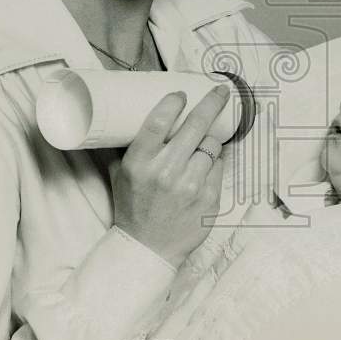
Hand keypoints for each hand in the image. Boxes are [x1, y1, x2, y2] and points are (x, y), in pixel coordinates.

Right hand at [110, 86, 228, 268]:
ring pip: (212, 146)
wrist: (149, 248)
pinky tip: (203, 167)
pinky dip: (214, 163)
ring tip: (200, 146)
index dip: (174, 102)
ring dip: (209, 141)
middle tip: (221, 91)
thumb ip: (125, 146)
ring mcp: (190, 186)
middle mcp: (166, 172)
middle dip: (212, 102)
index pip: (159, 121)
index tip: (181, 93)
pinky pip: (219, 166)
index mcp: (140, 163)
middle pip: (196, 126)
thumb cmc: (133, 207)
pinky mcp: (209, 198)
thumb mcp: (119, 174)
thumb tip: (127, 114)